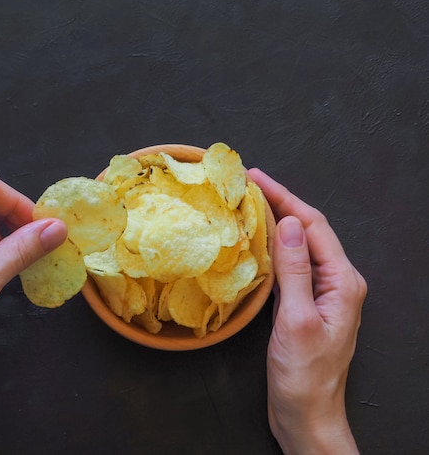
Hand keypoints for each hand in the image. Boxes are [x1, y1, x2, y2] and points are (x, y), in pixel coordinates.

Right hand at [248, 169, 366, 454]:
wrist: (306, 413)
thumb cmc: (304, 375)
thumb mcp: (297, 319)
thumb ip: (295, 270)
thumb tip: (287, 223)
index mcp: (342, 281)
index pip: (312, 225)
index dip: (285, 196)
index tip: (256, 177)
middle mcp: (337, 281)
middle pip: (308, 230)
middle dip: (280, 202)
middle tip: (248, 183)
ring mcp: (322, 292)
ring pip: (298, 245)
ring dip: (276, 221)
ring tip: (250, 203)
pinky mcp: (306, 303)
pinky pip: (291, 265)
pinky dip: (273, 247)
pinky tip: (257, 241)